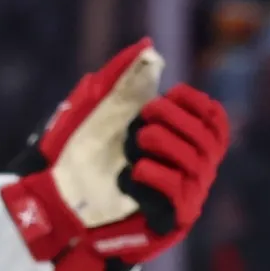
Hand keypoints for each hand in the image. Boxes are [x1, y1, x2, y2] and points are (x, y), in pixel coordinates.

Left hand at [2, 38, 231, 270]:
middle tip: (143, 118)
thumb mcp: (97, 110)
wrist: (53, 200)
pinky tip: (131, 171)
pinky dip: (157, 175)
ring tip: (133, 145)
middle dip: (176, 121)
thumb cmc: (78, 156)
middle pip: (207, 139)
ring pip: (197, 164)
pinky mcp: (167, 221)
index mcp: (182, 143)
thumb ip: (122, 79)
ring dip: (165, 145)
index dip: (197, 104)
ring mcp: (181, 197)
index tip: (168, 94)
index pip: (216, 120)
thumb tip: (147, 48)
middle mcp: (189, 170)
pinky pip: (180, 194)